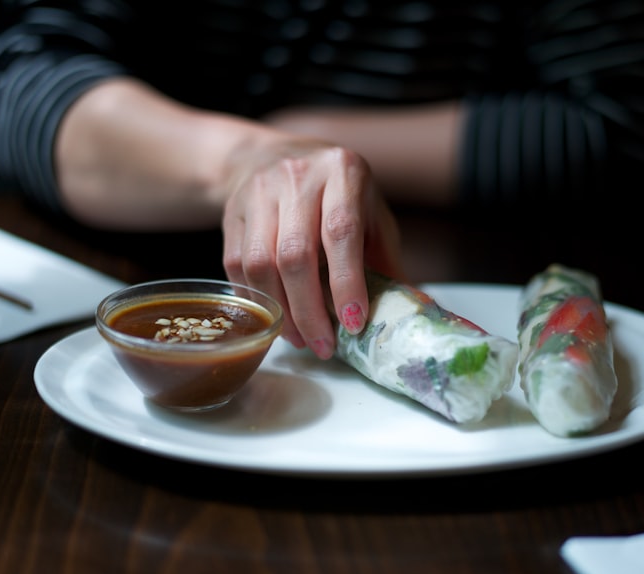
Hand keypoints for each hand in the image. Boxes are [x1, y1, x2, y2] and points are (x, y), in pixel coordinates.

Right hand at [221, 135, 403, 359]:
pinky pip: (236, 265)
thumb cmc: (336, 194)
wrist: (273, 156)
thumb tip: (411, 311)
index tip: (354, 323)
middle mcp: (297, 176)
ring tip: (302, 338)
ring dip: (282, 311)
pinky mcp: (232, 211)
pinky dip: (258, 299)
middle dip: (310, 311)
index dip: (346, 282)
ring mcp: (258, 192)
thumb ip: (385, 260)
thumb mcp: (370, 215)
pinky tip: (278, 317)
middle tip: (324, 346)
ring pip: (260, 264)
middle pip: (295, 255)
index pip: (341, 231)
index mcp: (342, 172)